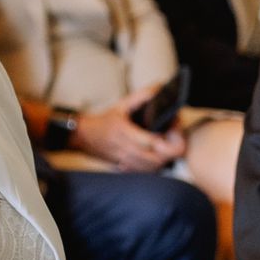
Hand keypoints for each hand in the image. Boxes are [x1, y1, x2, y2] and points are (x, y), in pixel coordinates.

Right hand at [72, 86, 187, 172]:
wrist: (85, 136)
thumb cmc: (105, 121)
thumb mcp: (121, 105)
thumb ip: (141, 97)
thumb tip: (159, 89)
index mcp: (123, 131)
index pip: (150, 141)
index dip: (165, 137)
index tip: (172, 127)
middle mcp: (123, 148)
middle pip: (154, 157)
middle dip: (169, 149)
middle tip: (175, 137)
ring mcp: (123, 159)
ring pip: (151, 166)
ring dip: (164, 158)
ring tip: (168, 145)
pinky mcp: (124, 166)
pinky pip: (144, 171)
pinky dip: (154, 166)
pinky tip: (157, 156)